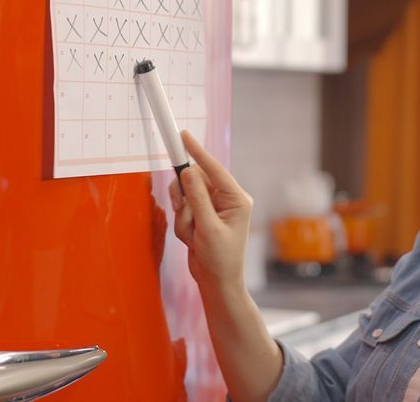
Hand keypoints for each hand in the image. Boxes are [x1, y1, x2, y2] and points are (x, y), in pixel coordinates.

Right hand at [169, 131, 252, 289]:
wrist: (217, 282)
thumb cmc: (220, 258)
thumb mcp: (208, 228)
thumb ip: (196, 198)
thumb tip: (187, 171)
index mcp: (236, 199)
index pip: (214, 169)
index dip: (197, 152)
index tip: (183, 136)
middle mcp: (226, 199)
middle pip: (194, 182)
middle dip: (185, 201)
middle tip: (185, 216)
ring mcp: (213, 208)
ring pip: (185, 197)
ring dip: (183, 217)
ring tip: (193, 236)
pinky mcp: (202, 216)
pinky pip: (182, 210)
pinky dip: (182, 224)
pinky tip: (192, 239)